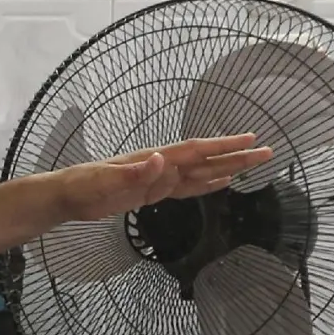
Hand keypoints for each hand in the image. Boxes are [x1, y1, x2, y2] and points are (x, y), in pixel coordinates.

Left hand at [55, 133, 271, 220]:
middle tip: (267, 151)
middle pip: (206, 159)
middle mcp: (161, 165)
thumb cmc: (82, 186)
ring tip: (254, 162)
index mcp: (154, 160)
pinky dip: (207, 185)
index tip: (249, 139)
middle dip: (236, 154)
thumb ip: (132, 173)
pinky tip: (222, 181)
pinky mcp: (153, 192)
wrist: (66, 194)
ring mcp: (159, 179)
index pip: (196, 150)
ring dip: (228, 167)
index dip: (223, 145)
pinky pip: (187, 188)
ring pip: (201, 172)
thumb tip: (159, 159)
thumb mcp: (103, 181)